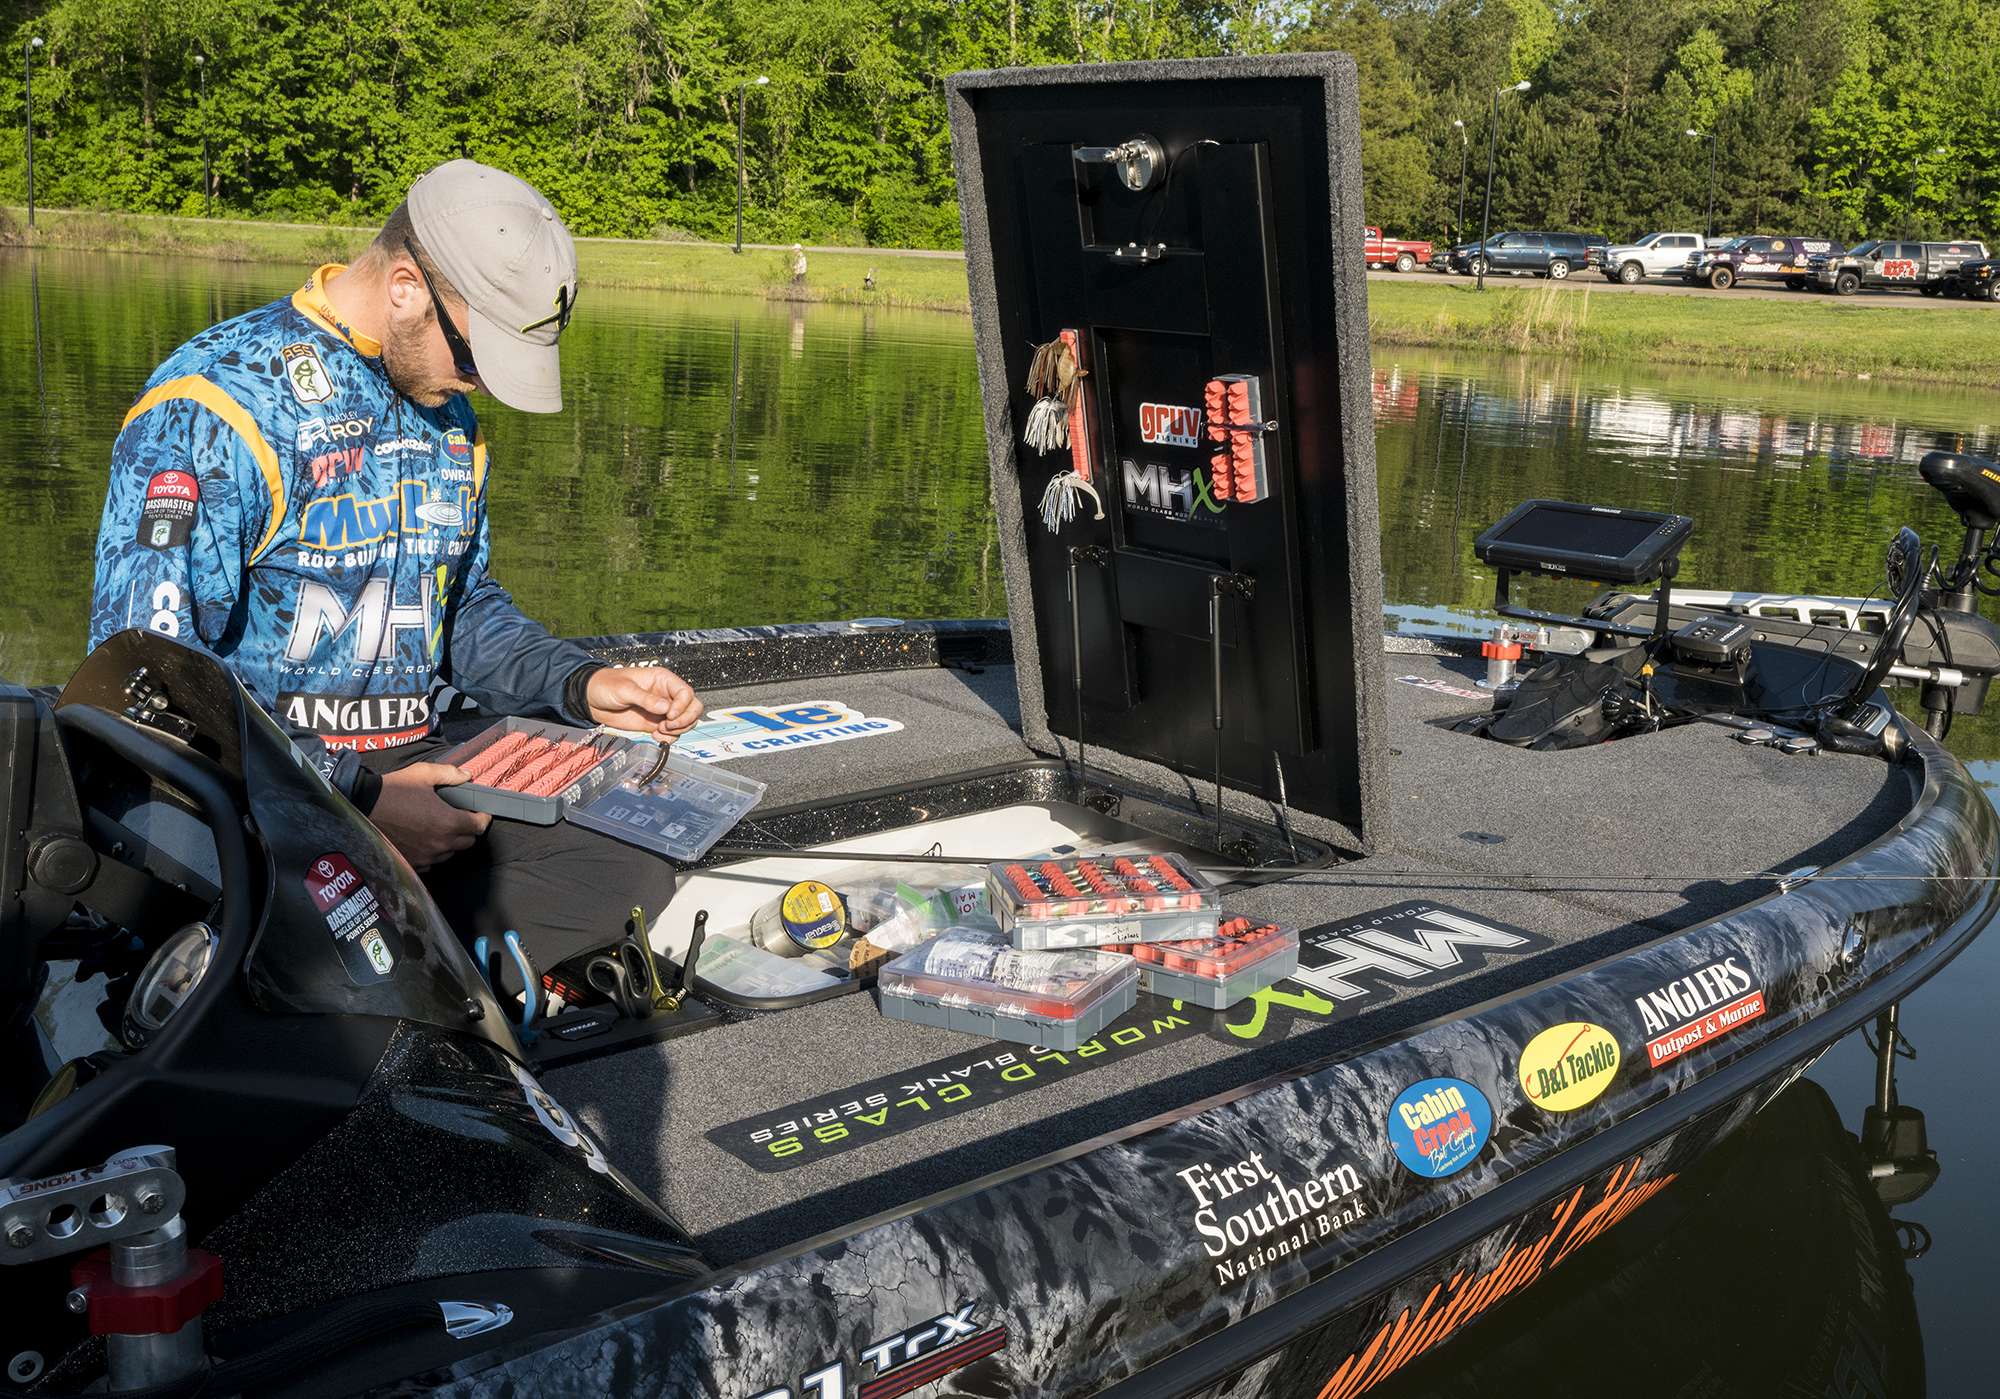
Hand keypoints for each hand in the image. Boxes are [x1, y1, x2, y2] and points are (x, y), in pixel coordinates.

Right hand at [370, 762, 490, 870]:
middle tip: (460, 818)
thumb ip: (449, 774)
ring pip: (450, 853)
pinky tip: (426, 838)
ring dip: (451, 842)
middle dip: (468, 830)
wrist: (363, 806)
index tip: (480, 812)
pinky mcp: (412, 862)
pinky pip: (432, 861)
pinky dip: (433, 852)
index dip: (482, 818)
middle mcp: (440, 843)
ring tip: (441, 827)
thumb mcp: (423, 773)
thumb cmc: (394, 790)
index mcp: (447, 822)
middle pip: (467, 842)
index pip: (478, 827)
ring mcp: (426, 856)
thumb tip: (466, 776)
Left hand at [586, 665, 704, 739]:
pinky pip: (672, 733)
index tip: (670, 715)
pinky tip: (655, 736)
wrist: (590, 700)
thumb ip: (646, 699)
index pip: (686, 693)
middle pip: (693, 707)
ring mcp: (662, 711)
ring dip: (677, 730)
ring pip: (686, 722)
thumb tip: (665, 708)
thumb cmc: (606, 685)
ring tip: (659, 731)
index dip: (683, 706)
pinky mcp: (655, 724)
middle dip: (685, 720)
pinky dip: (669, 738)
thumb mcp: (625, 689)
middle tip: (668, 726)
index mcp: (663, 680)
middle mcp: (666, 695)